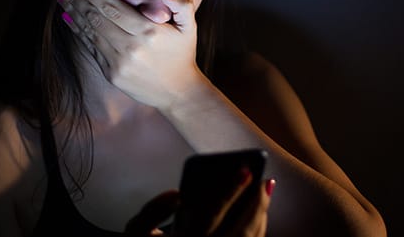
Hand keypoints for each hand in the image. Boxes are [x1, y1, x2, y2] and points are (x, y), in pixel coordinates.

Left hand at [58, 0, 205, 109]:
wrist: (178, 92)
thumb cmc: (182, 54)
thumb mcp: (189, 26)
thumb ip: (181, 4)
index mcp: (148, 31)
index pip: (111, 6)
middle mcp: (131, 47)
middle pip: (96, 17)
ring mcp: (119, 62)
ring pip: (90, 32)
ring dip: (73, 13)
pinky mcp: (112, 74)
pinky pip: (91, 49)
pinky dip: (78, 32)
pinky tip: (69, 19)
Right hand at [124, 179, 273, 236]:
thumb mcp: (137, 230)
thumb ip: (152, 210)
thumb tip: (176, 194)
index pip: (212, 214)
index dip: (231, 192)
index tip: (245, 172)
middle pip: (240, 231)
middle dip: (257, 205)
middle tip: (266, 181)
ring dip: (261, 216)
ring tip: (266, 191)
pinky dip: (258, 230)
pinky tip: (259, 212)